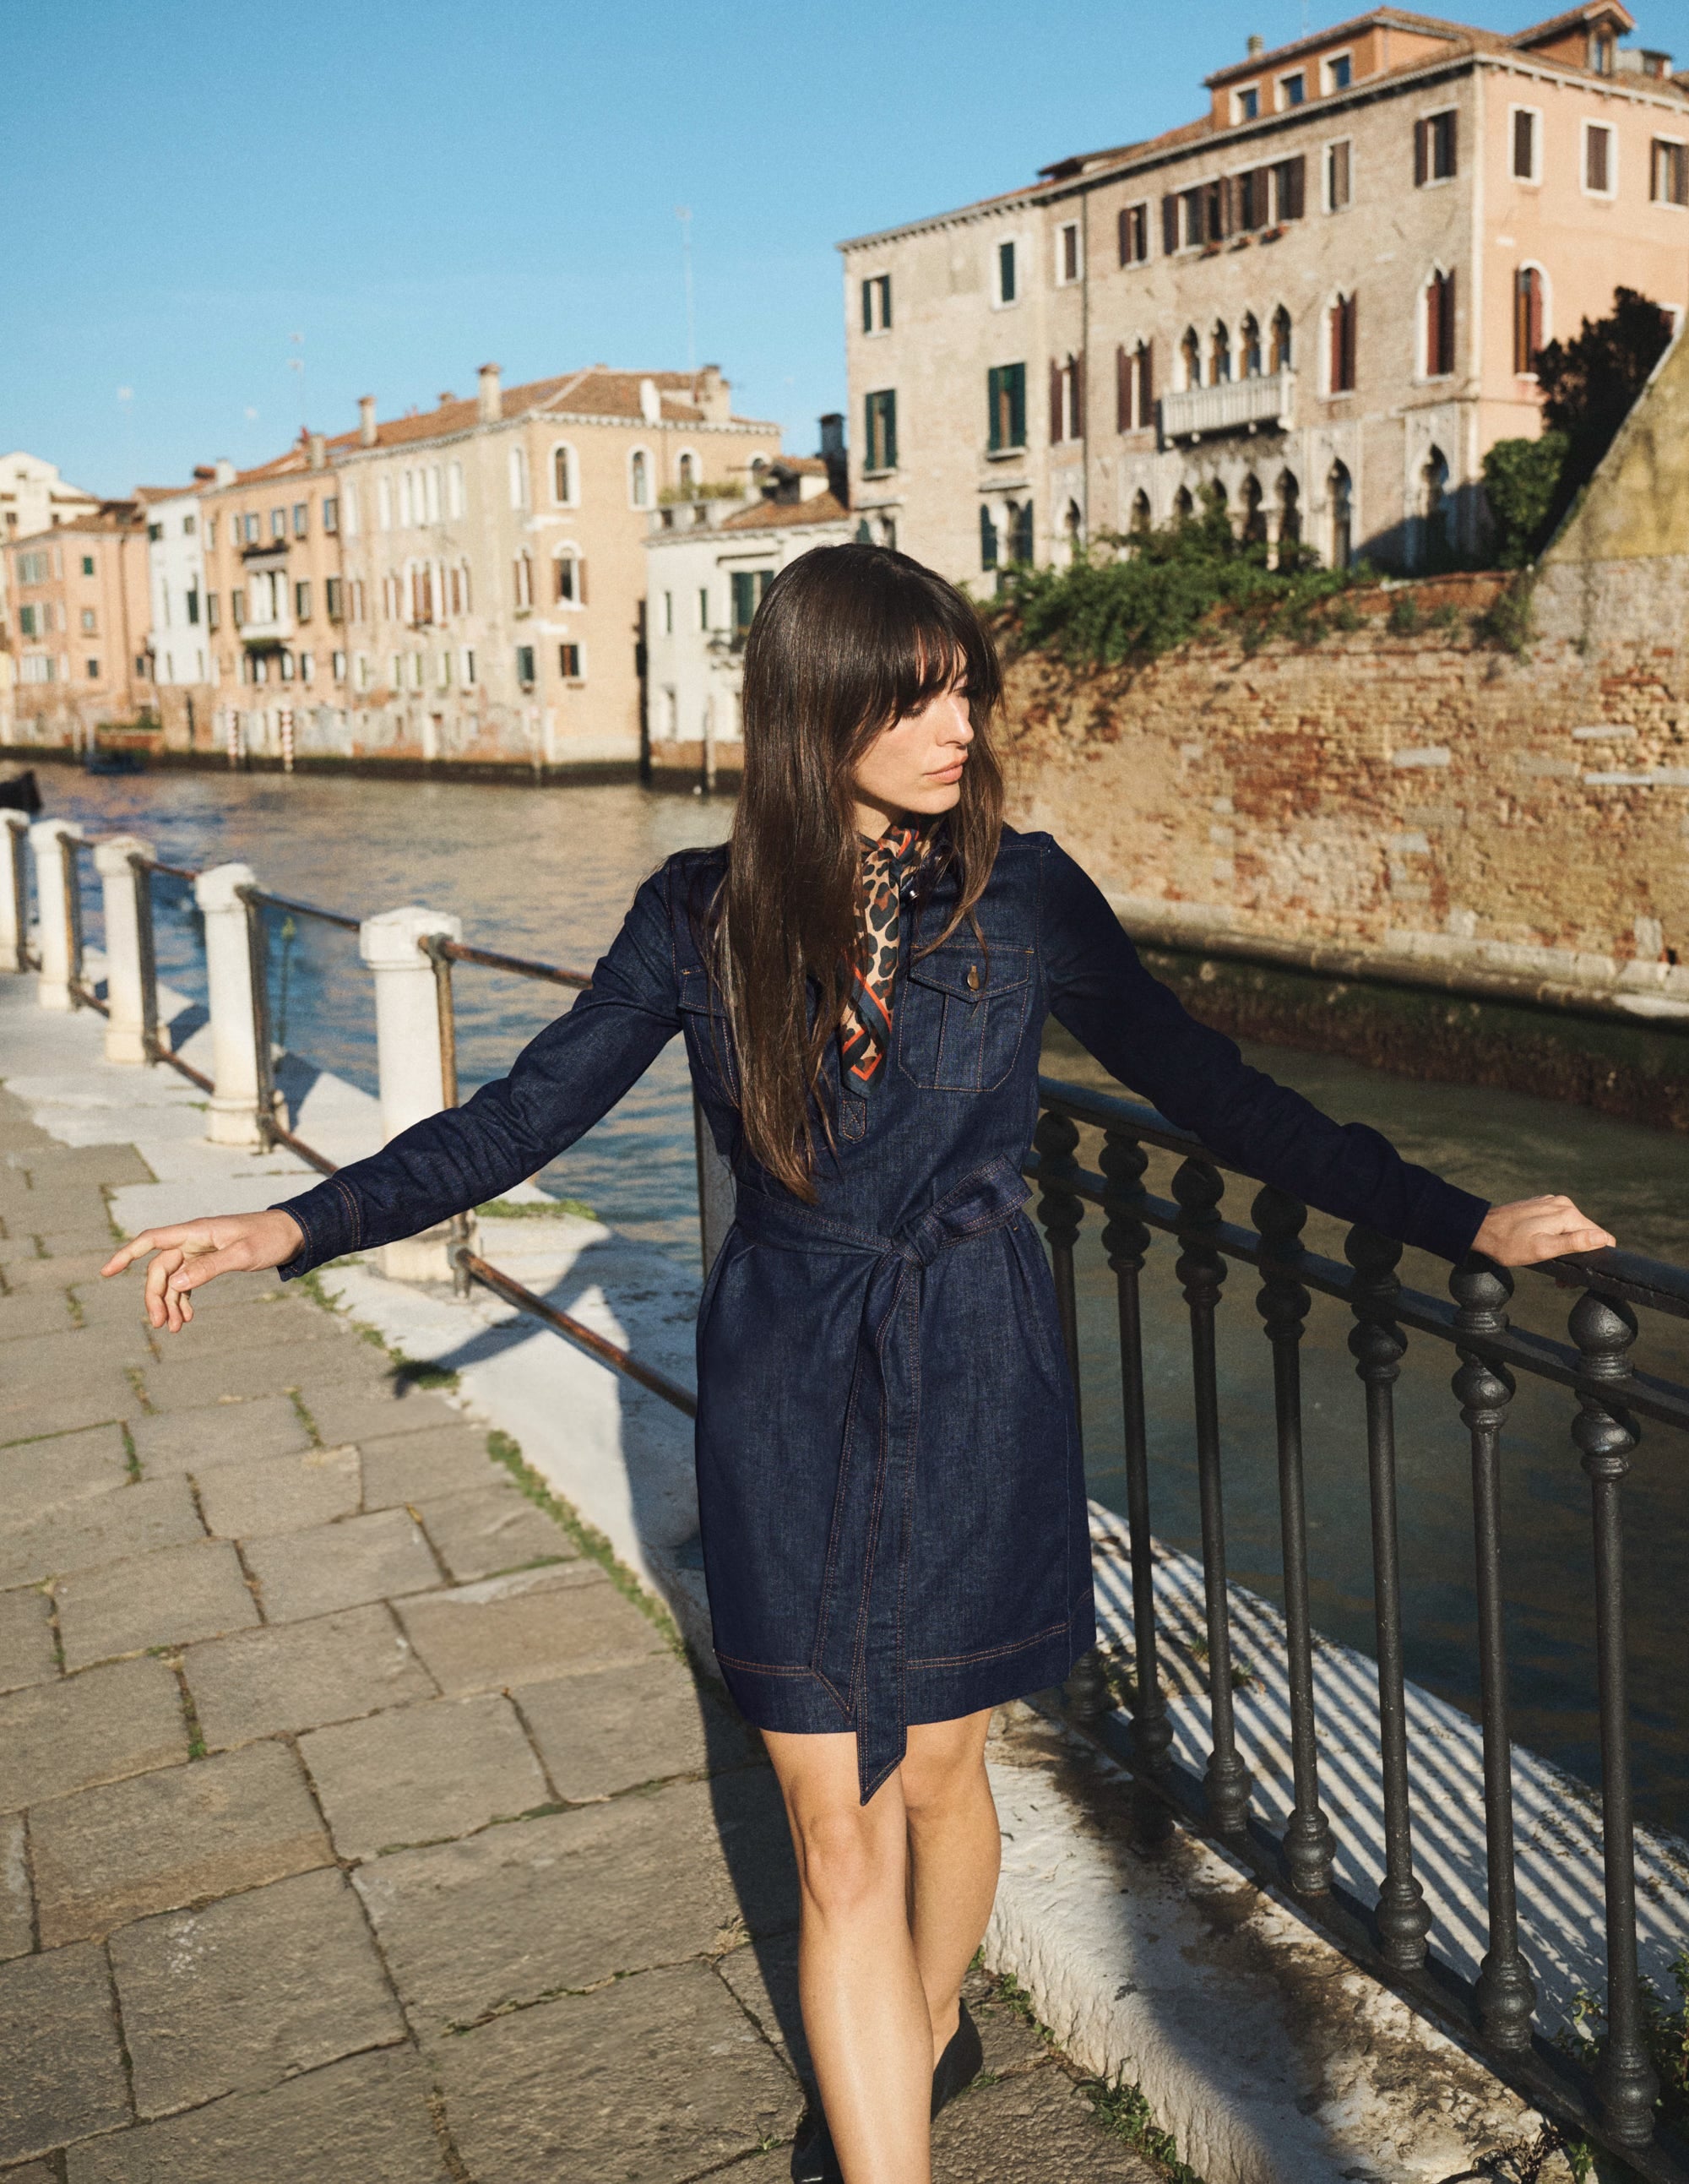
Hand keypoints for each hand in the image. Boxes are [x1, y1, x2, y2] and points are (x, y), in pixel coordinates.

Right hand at [101, 1210, 305, 1332]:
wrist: (292, 1233)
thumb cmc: (269, 1238)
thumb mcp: (242, 1254)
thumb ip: (208, 1268)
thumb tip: (176, 1284)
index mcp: (196, 1231)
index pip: (151, 1240)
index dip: (126, 1255)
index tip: (106, 1272)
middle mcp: (193, 1240)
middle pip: (160, 1268)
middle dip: (156, 1296)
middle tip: (160, 1325)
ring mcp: (199, 1250)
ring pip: (173, 1278)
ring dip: (170, 1303)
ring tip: (175, 1328)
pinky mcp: (209, 1260)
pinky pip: (188, 1281)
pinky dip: (184, 1299)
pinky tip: (187, 1317)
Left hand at [1472, 1195, 1614, 1268]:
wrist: (1480, 1230)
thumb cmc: (1508, 1245)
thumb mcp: (1543, 1249)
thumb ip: (1574, 1243)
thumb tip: (1603, 1238)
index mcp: (1567, 1213)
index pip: (1600, 1236)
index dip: (1596, 1257)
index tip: (1579, 1274)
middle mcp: (1563, 1203)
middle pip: (1586, 1233)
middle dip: (1580, 1256)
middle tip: (1562, 1281)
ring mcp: (1552, 1202)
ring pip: (1573, 1229)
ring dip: (1567, 1249)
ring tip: (1551, 1266)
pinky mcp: (1542, 1205)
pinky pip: (1559, 1223)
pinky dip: (1557, 1238)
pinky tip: (1544, 1250)